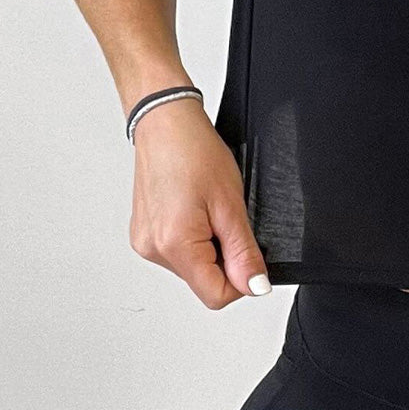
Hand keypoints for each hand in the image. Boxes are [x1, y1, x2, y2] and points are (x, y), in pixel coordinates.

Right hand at [128, 96, 271, 308]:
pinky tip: (194, 206)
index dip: (242, 280)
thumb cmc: (195, 152)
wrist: (166, 124)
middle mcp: (153, 250)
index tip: (251, 254)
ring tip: (208, 206)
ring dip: (209, 244)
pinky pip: (178, 250)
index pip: (215, 295)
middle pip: (203, 280)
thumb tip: (256, 286)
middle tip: (226, 215)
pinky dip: (194, 235)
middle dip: (224, 256)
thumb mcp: (231, 203)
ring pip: (192, 265)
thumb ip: (243, 251)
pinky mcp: (143, 233)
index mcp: (174, 245)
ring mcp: (144, 242)